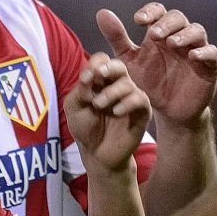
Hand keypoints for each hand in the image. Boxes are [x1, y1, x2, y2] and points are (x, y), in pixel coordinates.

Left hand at [64, 53, 151, 172]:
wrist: (97, 154)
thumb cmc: (85, 128)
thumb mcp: (74, 106)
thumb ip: (81, 89)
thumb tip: (89, 73)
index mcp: (100, 81)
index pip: (101, 61)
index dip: (94, 65)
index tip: (85, 78)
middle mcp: (116, 86)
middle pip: (118, 66)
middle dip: (109, 68)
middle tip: (98, 75)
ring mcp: (130, 97)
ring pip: (127, 83)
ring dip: (111, 92)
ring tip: (98, 105)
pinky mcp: (141, 111)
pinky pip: (140, 99)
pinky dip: (127, 103)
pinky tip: (116, 112)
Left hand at [97, 3, 216, 128]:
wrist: (168, 112)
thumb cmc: (149, 83)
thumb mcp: (129, 61)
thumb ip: (117, 38)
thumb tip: (101, 12)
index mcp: (160, 33)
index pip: (159, 11)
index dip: (150, 12)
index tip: (137, 21)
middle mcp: (179, 37)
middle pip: (178, 18)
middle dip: (167, 23)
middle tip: (154, 34)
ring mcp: (196, 50)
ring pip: (197, 31)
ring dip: (185, 34)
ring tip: (172, 43)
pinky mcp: (209, 67)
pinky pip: (212, 53)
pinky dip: (204, 51)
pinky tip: (192, 56)